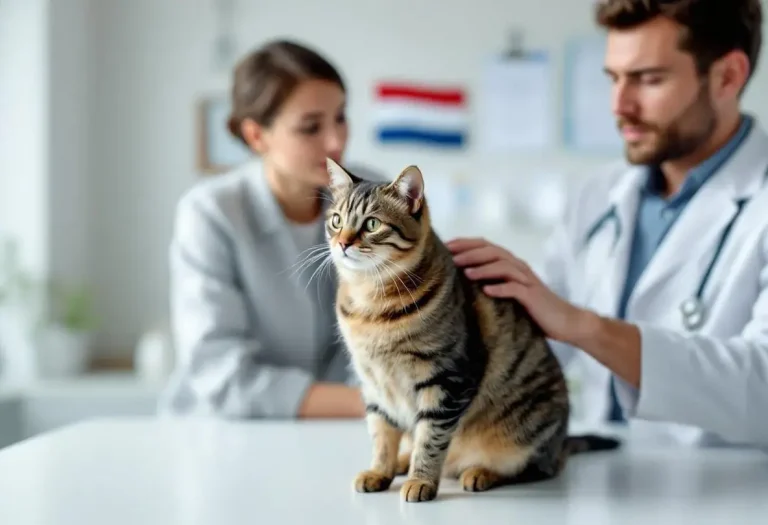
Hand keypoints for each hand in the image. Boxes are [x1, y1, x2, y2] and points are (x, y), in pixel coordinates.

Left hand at [446, 237, 592, 344]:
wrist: (565, 321)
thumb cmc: (533, 309)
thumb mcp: (509, 293)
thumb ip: (491, 282)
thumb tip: (460, 281)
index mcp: (511, 264)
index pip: (486, 246)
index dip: (466, 243)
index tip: (445, 246)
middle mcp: (519, 267)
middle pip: (493, 252)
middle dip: (470, 253)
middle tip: (450, 258)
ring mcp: (527, 280)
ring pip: (503, 266)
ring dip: (483, 268)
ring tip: (465, 273)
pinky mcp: (533, 296)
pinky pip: (515, 289)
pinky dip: (500, 288)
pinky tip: (486, 291)